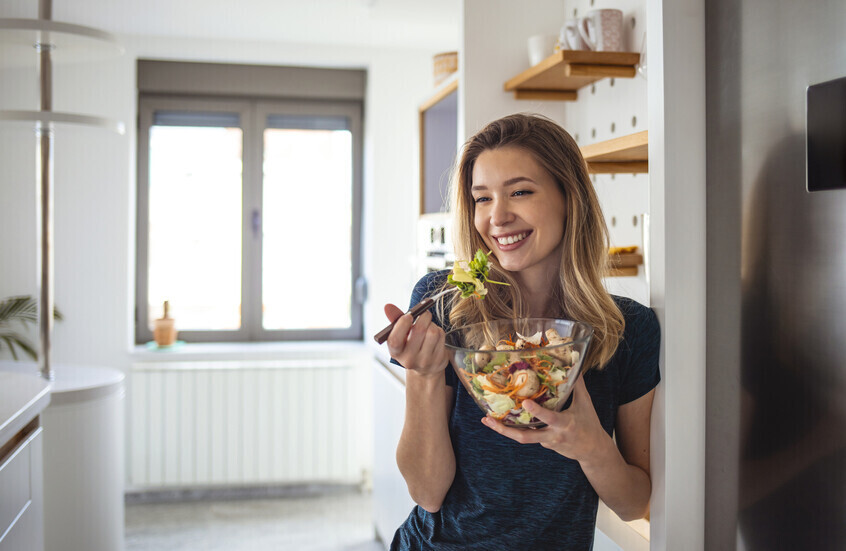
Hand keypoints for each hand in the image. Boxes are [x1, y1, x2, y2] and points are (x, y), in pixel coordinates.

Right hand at [384, 303, 448, 378]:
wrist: (425, 368)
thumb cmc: (411, 346)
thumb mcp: (400, 335)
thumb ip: (395, 320)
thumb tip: (388, 307)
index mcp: (396, 352)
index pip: (395, 340)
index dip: (402, 324)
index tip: (408, 315)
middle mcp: (409, 359)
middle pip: (419, 331)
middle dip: (423, 316)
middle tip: (424, 313)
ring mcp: (425, 361)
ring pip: (432, 332)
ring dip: (432, 324)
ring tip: (429, 327)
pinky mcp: (439, 360)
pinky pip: (441, 336)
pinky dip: (439, 331)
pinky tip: (434, 336)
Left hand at [481, 375, 608, 462]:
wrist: (593, 451)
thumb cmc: (590, 424)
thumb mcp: (585, 403)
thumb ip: (577, 384)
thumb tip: (574, 363)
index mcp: (565, 424)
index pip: (549, 418)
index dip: (537, 411)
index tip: (524, 402)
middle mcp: (552, 435)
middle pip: (525, 437)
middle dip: (505, 430)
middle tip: (488, 419)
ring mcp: (546, 442)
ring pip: (522, 437)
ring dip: (503, 430)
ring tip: (486, 420)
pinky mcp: (543, 444)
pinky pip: (528, 434)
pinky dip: (515, 427)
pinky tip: (501, 419)